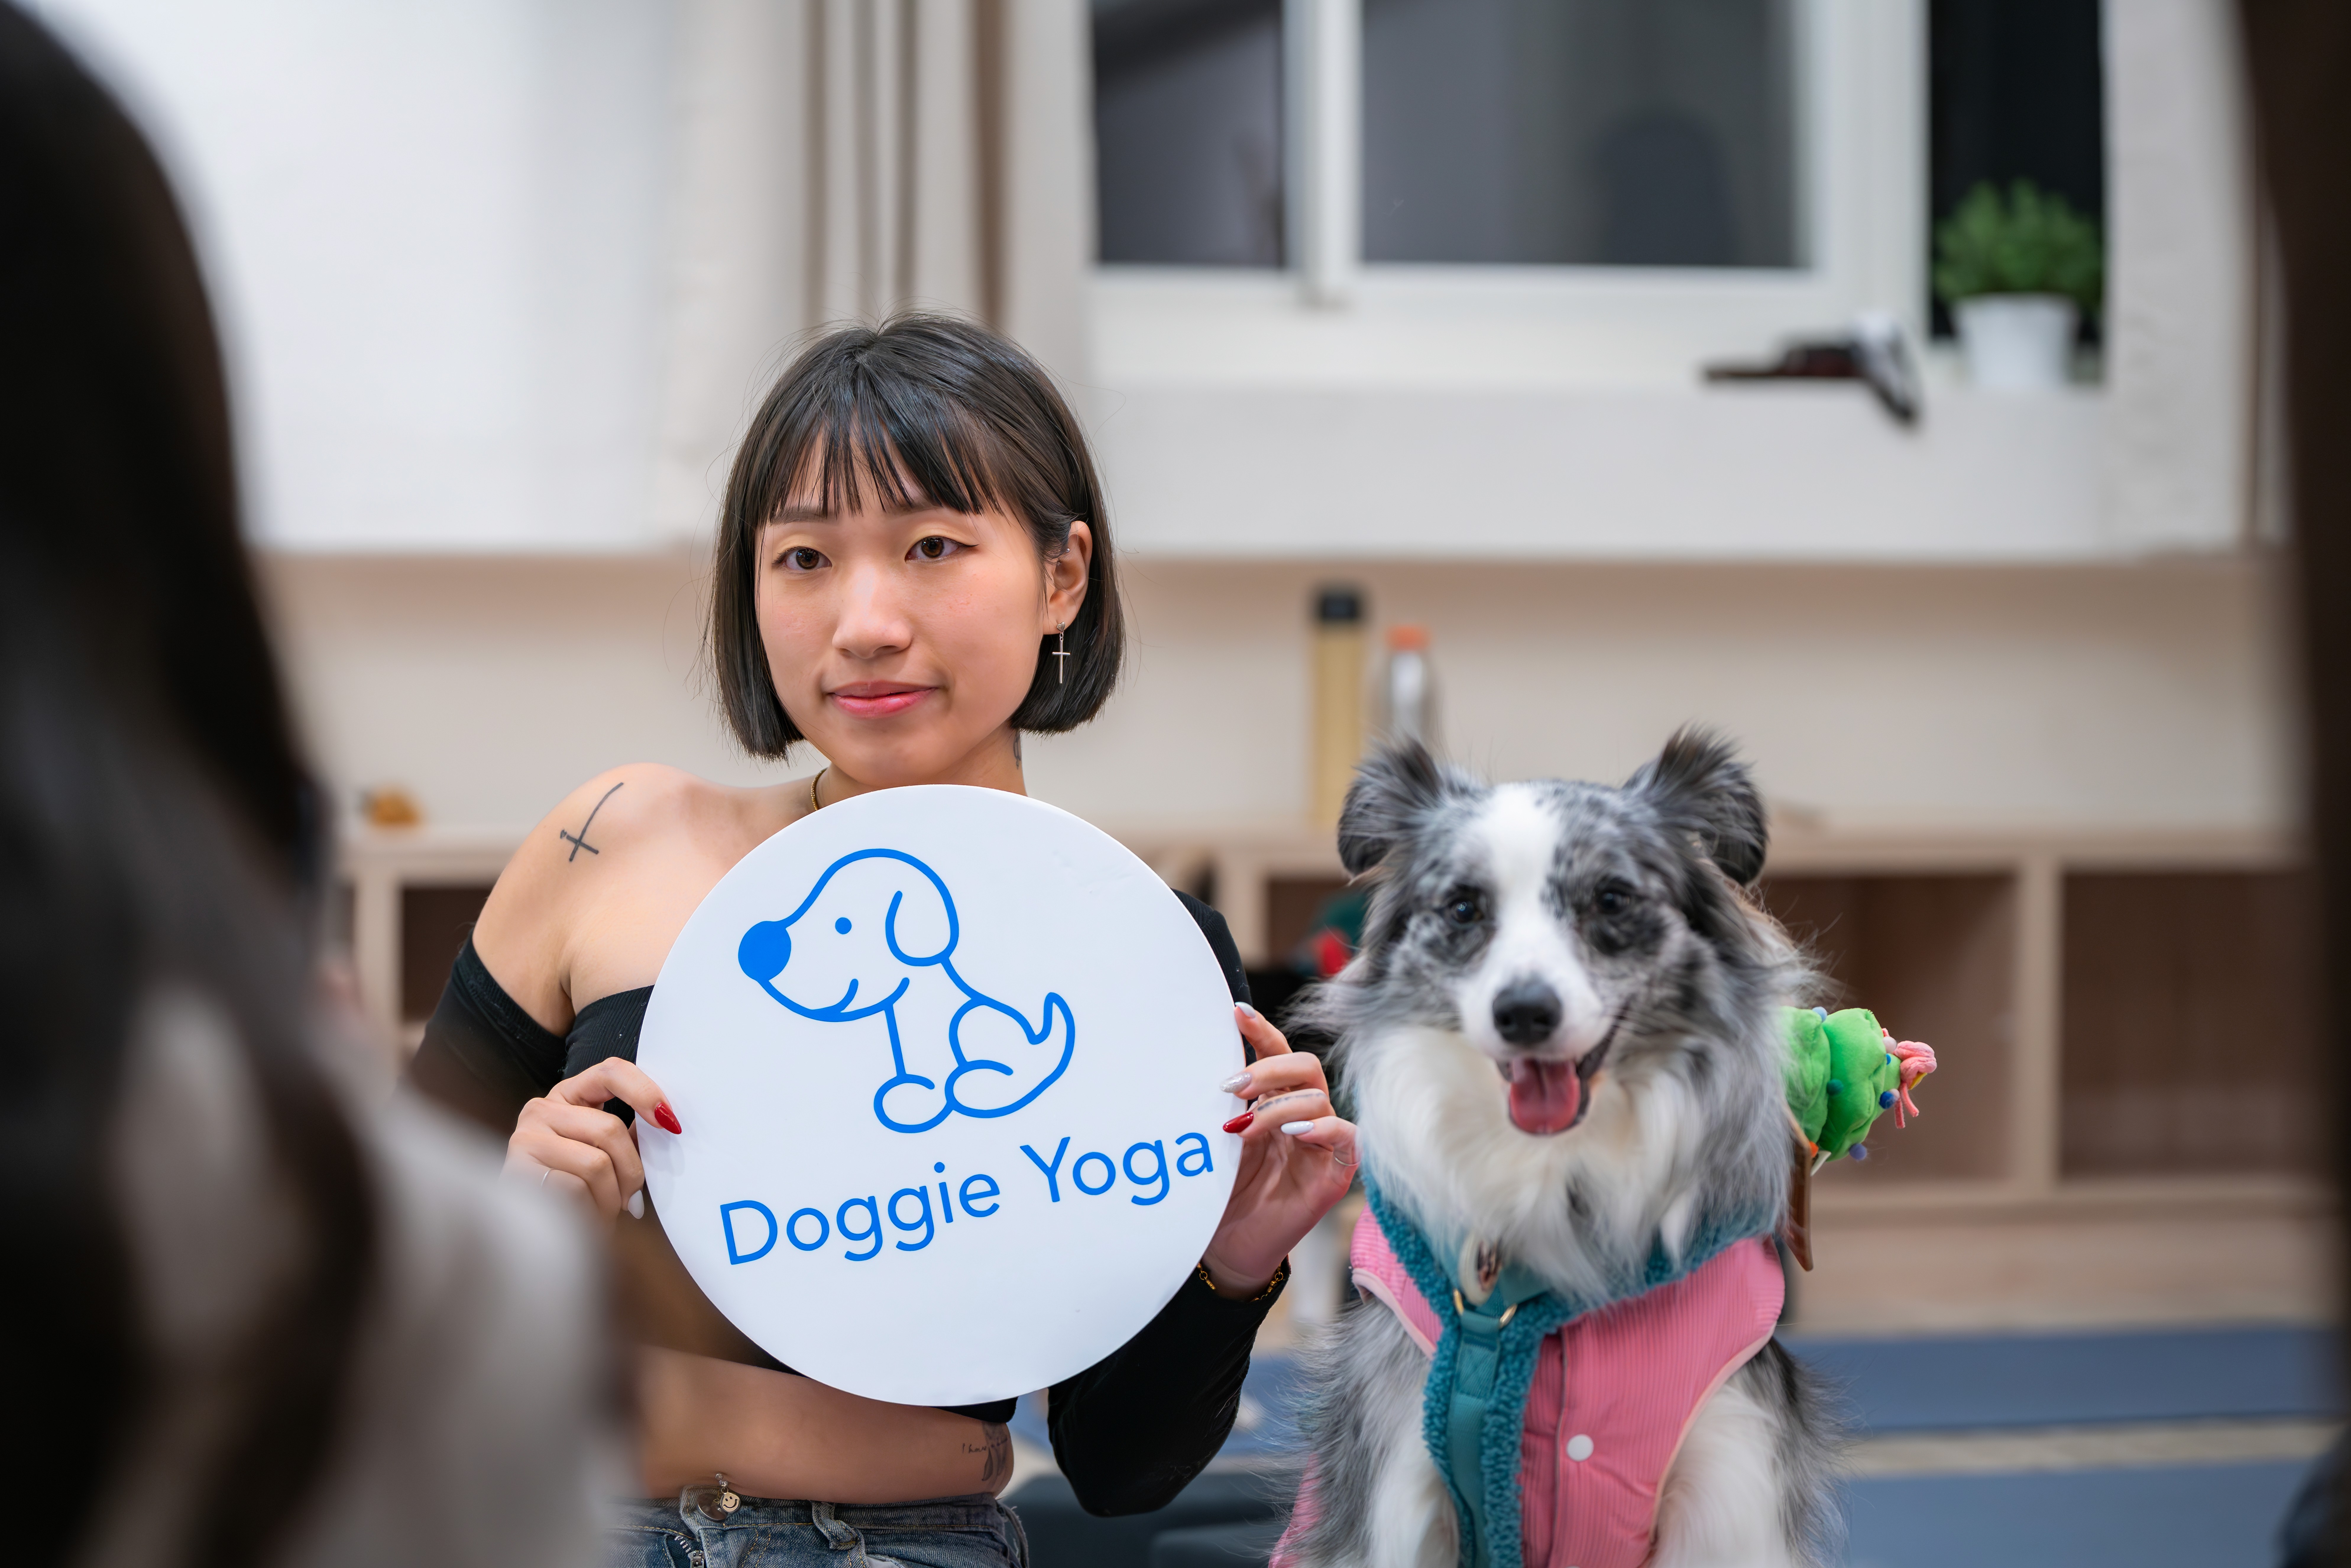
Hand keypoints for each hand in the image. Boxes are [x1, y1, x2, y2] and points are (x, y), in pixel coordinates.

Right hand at [504, 1057, 681, 1221]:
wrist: (532, 1235)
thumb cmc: (577, 1192)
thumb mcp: (604, 1153)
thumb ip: (627, 1135)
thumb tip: (667, 1123)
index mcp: (568, 1097)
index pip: (611, 1071)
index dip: (645, 1091)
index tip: (669, 1122)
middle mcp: (541, 1109)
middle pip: (610, 1128)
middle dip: (631, 1170)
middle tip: (632, 1198)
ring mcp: (526, 1137)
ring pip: (596, 1163)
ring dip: (611, 1197)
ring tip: (605, 1211)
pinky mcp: (518, 1170)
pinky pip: (575, 1187)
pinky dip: (590, 1209)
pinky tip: (582, 1217)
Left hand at [1198, 1003, 1357, 1296]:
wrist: (1228, 1247)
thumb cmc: (1222, 1192)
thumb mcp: (1216, 1139)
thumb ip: (1222, 1104)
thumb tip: (1201, 1061)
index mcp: (1274, 1100)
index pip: (1277, 1054)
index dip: (1262, 1031)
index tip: (1236, 1012)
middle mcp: (1302, 1115)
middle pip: (1305, 1067)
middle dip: (1268, 1069)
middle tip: (1230, 1087)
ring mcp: (1322, 1143)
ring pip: (1318, 1098)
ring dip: (1278, 1107)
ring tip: (1242, 1128)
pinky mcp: (1336, 1173)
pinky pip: (1347, 1137)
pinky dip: (1323, 1128)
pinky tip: (1293, 1134)